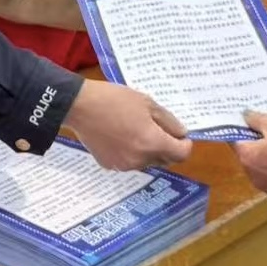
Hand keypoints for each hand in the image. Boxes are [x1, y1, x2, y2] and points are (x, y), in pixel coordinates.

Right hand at [65, 79, 191, 169]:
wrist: (81, 107)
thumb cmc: (116, 100)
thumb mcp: (147, 103)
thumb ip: (168, 121)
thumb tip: (181, 133)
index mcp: (151, 142)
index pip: (181, 155)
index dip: (185, 145)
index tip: (181, 136)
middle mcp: (139, 159)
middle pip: (165, 160)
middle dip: (168, 147)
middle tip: (160, 129)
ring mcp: (123, 165)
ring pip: (147, 162)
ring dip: (149, 150)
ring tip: (137, 129)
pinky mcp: (110, 166)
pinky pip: (129, 162)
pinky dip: (132, 152)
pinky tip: (122, 136)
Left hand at [234, 112, 266, 202]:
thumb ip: (259, 120)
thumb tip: (245, 115)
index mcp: (247, 157)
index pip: (234, 140)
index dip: (240, 128)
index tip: (247, 120)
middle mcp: (251, 175)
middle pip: (248, 154)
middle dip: (257, 142)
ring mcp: (265, 187)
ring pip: (262, 167)